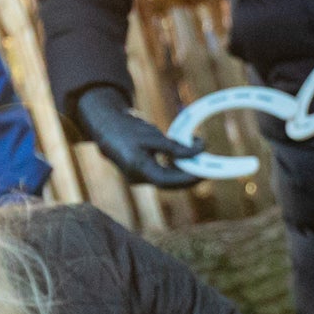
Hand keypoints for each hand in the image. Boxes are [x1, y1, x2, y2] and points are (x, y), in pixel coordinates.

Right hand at [74, 86, 206, 188]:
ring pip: (166, 180)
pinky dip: (174, 169)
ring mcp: (139, 177)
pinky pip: (161, 175)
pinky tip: (184, 161)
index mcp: (137, 168)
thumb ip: (175, 146)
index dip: (187, 178)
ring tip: (199, 164)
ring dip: (182, 173)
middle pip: (169, 184)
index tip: (204, 172)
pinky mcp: (141, 174)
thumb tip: (200, 149)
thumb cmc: (128, 130)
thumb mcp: (153, 136)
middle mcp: (137, 178)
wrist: (106, 129)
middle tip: (207, 169)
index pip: (167, 181)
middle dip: (188, 177)